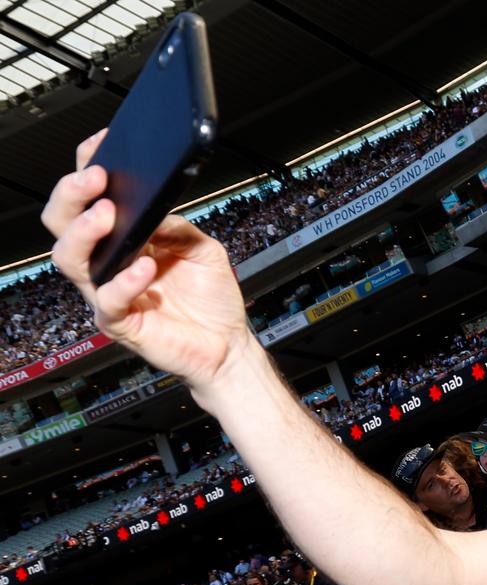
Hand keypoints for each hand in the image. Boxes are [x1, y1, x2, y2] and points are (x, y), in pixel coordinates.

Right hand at [42, 130, 255, 393]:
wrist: (227, 343)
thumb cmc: (210, 297)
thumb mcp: (201, 247)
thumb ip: (177, 226)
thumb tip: (153, 208)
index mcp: (124, 238)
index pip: (91, 199)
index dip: (88, 167)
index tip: (99, 142)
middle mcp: (107, 262)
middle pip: (63, 223)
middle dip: (72, 195)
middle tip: (95, 177)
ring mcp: (108, 291)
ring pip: (70, 259)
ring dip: (85, 231)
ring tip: (108, 213)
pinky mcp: (120, 322)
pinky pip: (109, 301)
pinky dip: (124, 281)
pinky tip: (144, 266)